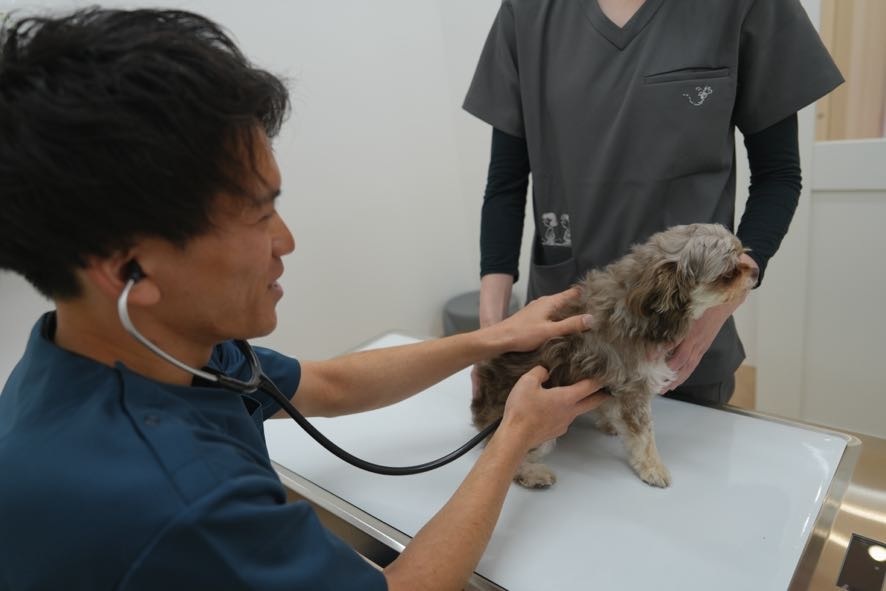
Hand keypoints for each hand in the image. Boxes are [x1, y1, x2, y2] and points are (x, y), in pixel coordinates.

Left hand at [490, 287, 592, 353]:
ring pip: (558, 308)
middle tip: (597, 311)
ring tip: (583, 320)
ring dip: (569, 312)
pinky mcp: (532, 318)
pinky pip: (551, 315)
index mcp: (549, 302)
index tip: (600, 297)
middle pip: (566, 300)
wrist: (499, 339)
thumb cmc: (522, 334)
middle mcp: (543, 302)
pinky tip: (563, 328)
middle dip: (579, 304)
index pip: (572, 293)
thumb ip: (570, 325)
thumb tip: (591, 318)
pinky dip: (559, 318)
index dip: (585, 293)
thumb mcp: (550, 331)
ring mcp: (537, 310)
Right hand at [500, 366, 608, 450]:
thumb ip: (539, 372)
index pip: (590, 387)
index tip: (608, 375)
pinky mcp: (556, 432)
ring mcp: (564, 424)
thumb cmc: (522, 409)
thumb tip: (545, 371)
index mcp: (566, 398)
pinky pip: (564, 419)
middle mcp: (570, 412)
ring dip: (579, 403)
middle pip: (593, 403)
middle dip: (602, 396)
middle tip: (608, 390)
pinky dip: (564, 413)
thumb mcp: (527, 382)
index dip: (600, 380)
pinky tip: (552, 410)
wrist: (515, 437)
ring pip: (577, 411)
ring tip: (573, 396)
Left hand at [662, 254, 756, 391]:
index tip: (647, 359)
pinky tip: (676, 379)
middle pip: (681, 361)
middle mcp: (698, 337)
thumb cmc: (709, 290)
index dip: (661, 351)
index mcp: (693, 325)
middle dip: (666, 373)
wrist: (732, 290)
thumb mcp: (692, 294)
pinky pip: (694, 362)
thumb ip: (677, 302)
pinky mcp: (704, 344)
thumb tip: (658, 302)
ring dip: (675, 378)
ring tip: (662, 389)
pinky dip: (684, 373)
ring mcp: (702, 342)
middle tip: (651, 385)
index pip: (675, 342)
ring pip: (688, 365)